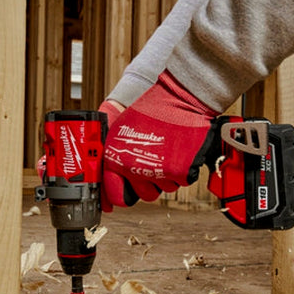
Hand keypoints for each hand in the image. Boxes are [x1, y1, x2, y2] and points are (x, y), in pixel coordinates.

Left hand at [101, 70, 218, 209]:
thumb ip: (112, 154)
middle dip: (150, 182)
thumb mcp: (120, 129)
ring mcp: (159, 172)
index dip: (121, 196)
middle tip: (154, 163)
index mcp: (116, 160)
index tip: (125, 194)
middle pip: (145, 195)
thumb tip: (108, 180)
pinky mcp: (181, 171)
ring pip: (165, 188)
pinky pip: (183, 180)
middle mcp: (135, 169)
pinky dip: (185, 169)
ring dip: (168, 174)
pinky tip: (180, 151)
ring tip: (168, 151)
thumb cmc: (149, 110)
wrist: (177, 97)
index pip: (115, 195)